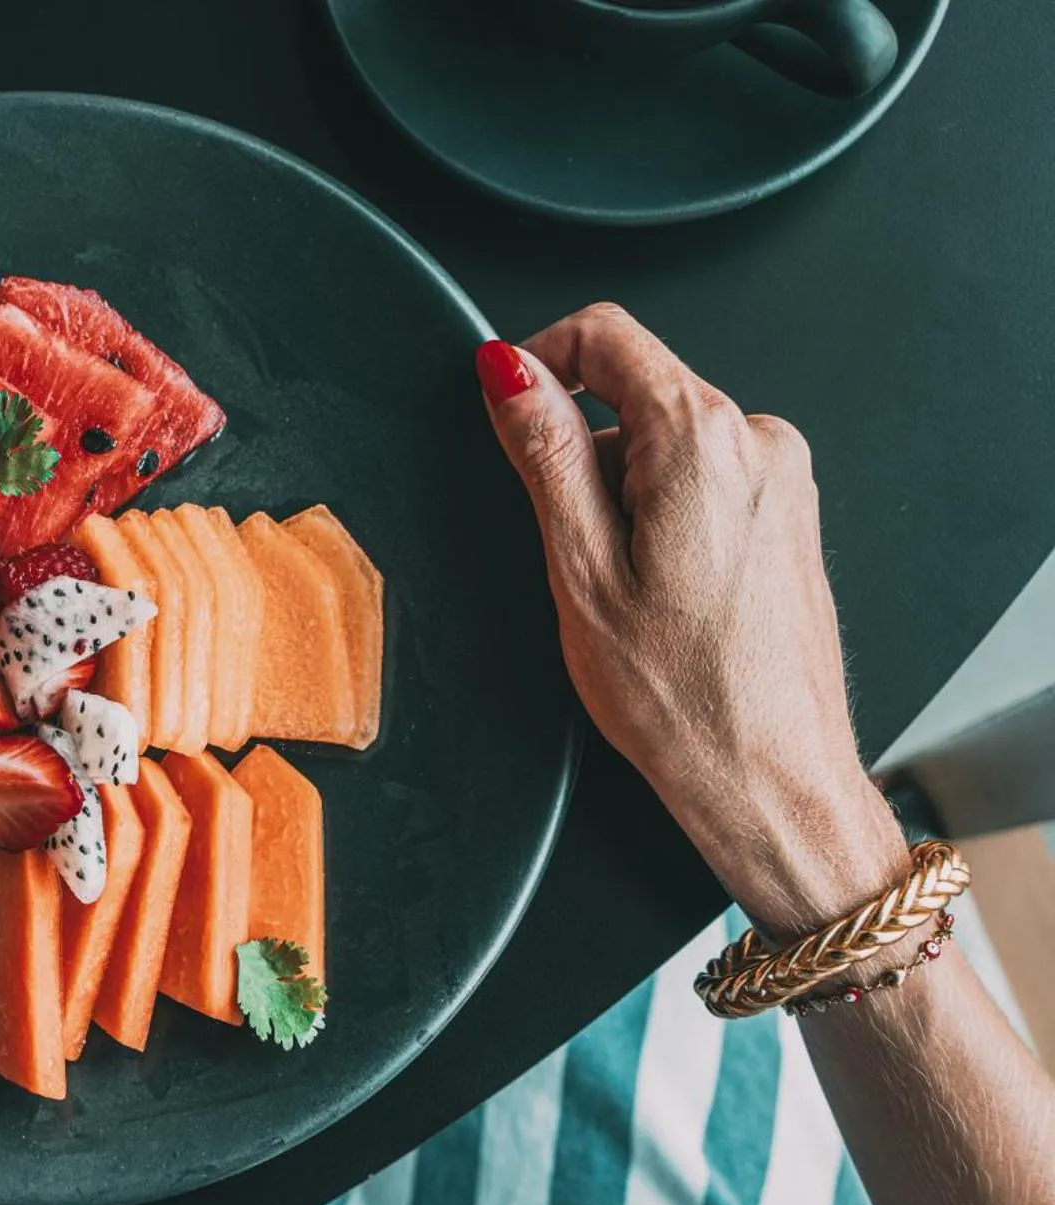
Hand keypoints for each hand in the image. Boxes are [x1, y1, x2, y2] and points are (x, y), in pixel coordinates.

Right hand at [476, 304, 907, 939]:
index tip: (504, 408)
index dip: (538, 358)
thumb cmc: (683, 699)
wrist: (774, 779)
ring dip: (621, 492)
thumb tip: (510, 371)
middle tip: (567, 548)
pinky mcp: (789, 516)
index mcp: (702, 440)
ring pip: (667, 440)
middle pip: (638, 389)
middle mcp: (759, 442)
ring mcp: (784, 479)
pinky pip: (704, 479)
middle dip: (583, 449)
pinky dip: (661, 517)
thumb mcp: (579, 568)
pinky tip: (659, 595)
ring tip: (620, 589)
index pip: (607, 334)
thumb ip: (546, 453)